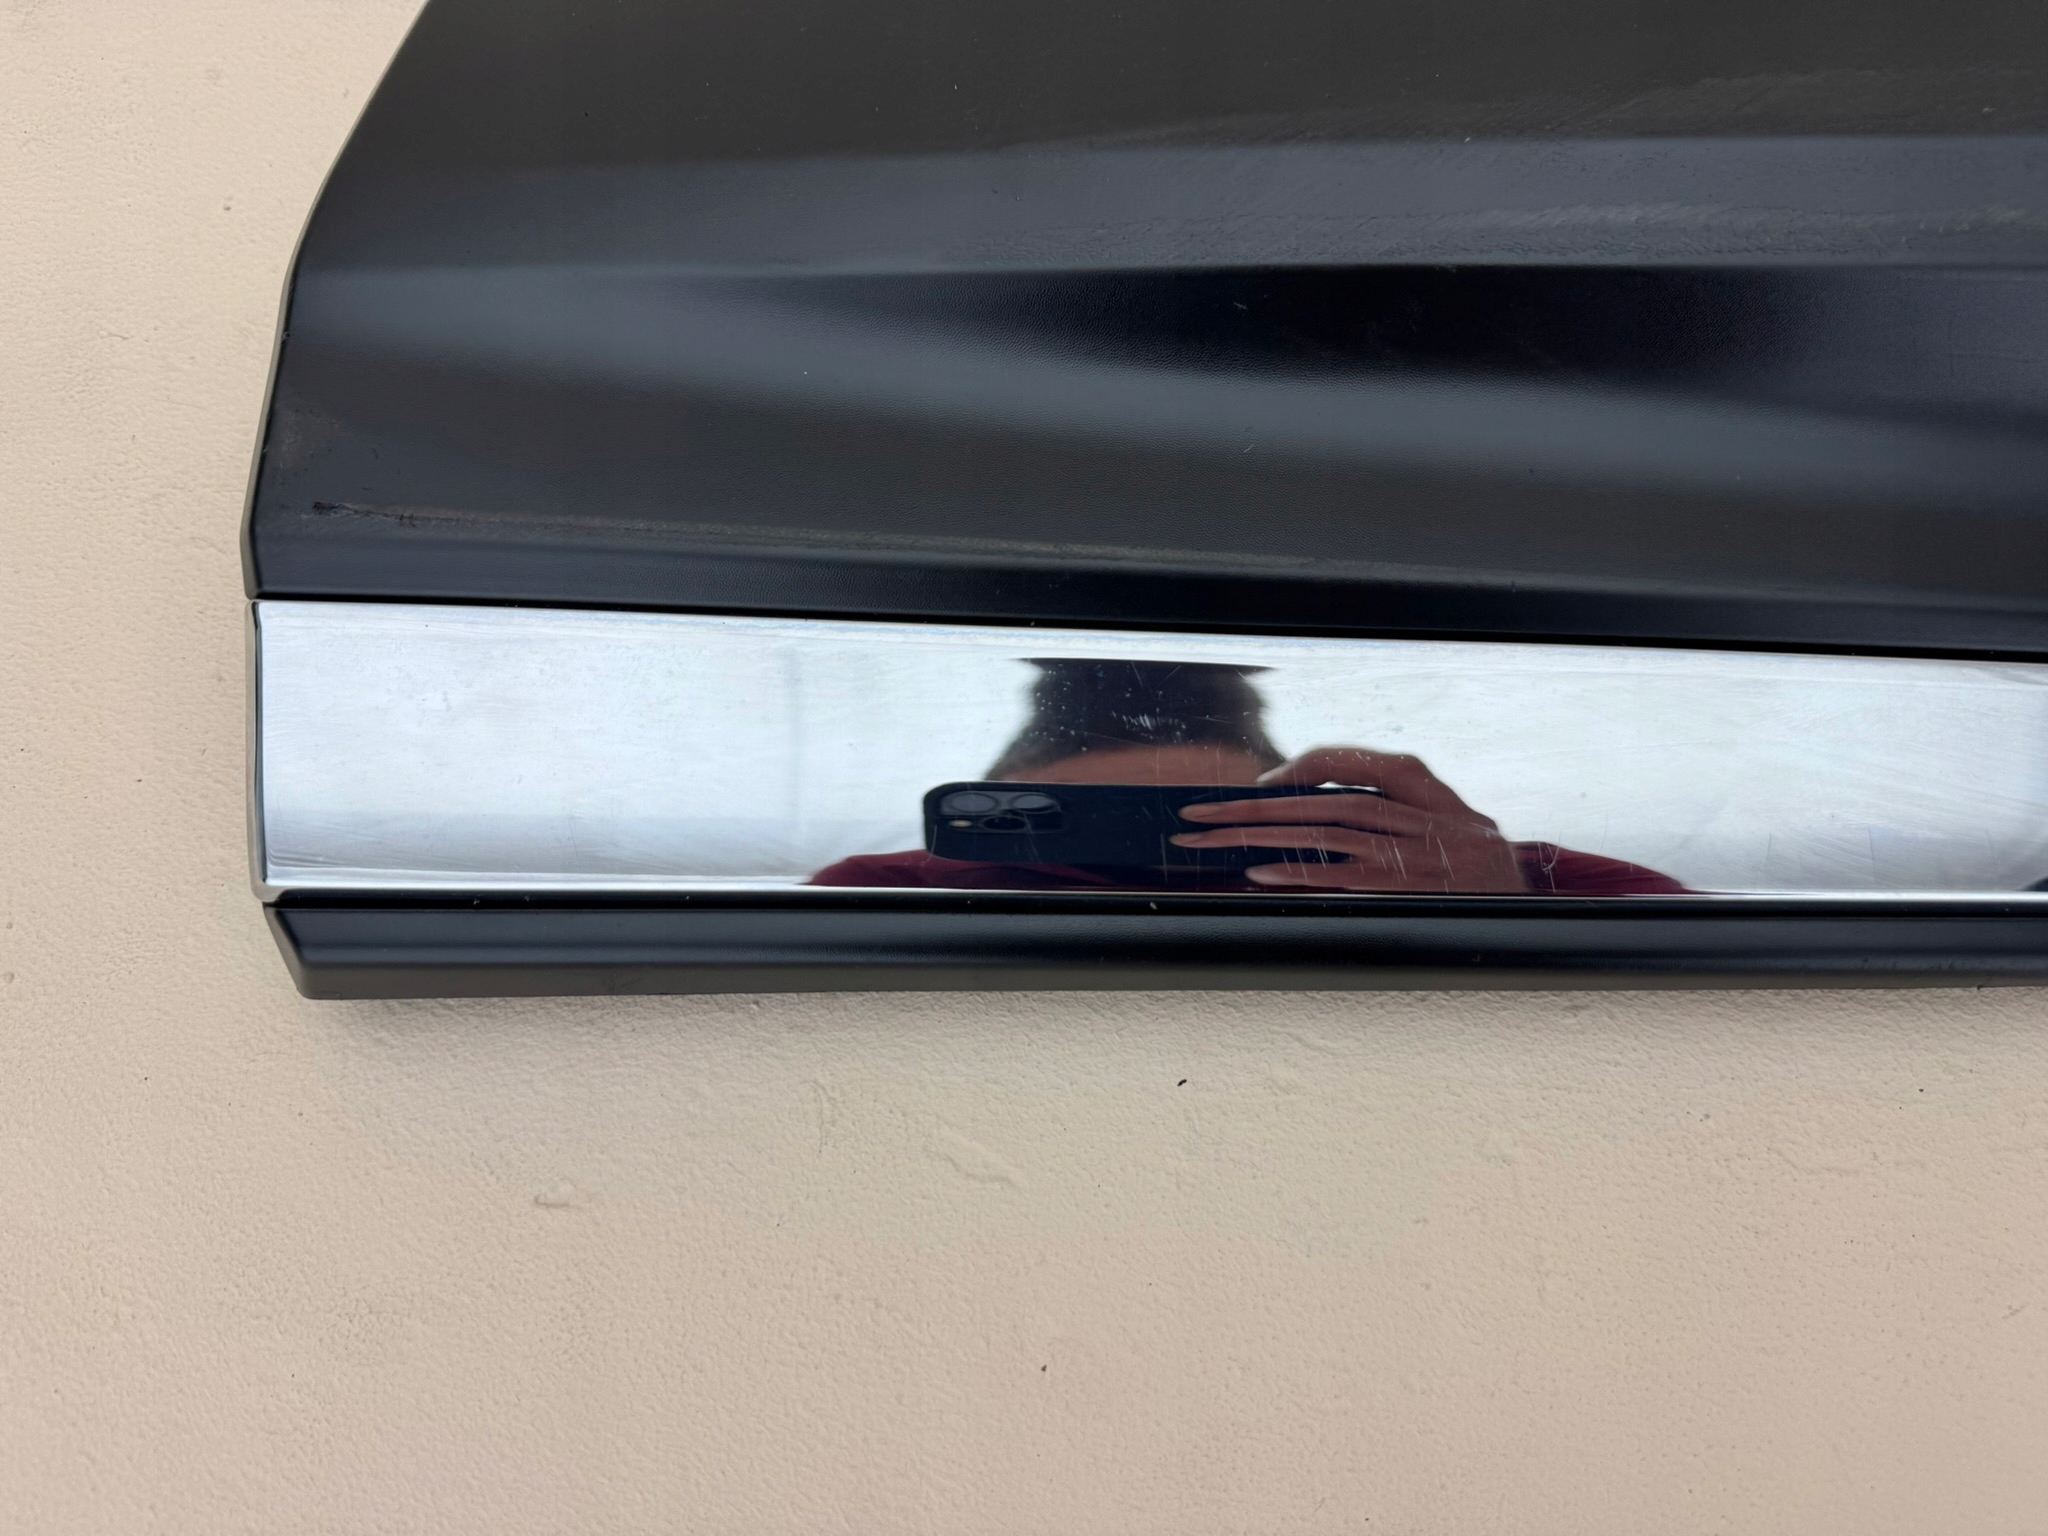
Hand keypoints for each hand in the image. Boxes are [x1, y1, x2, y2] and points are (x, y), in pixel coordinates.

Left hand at [1171, 746, 1528, 892]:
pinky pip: (1343, 879)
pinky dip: (1299, 876)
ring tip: (1209, 842)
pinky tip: (1258, 876)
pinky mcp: (1409, 892)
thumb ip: (1389, 806)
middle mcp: (1419, 816)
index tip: (1260, 786)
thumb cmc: (1474, 867)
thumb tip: (1301, 805)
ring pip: (1323, 834)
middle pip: (1320, 802)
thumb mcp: (1444, 820)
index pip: (1352, 764)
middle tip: (1197, 814)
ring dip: (1258, 839)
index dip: (1301, 771)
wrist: (1536, 910)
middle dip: (1251, 808)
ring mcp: (1415, 855)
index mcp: (1425, 789)